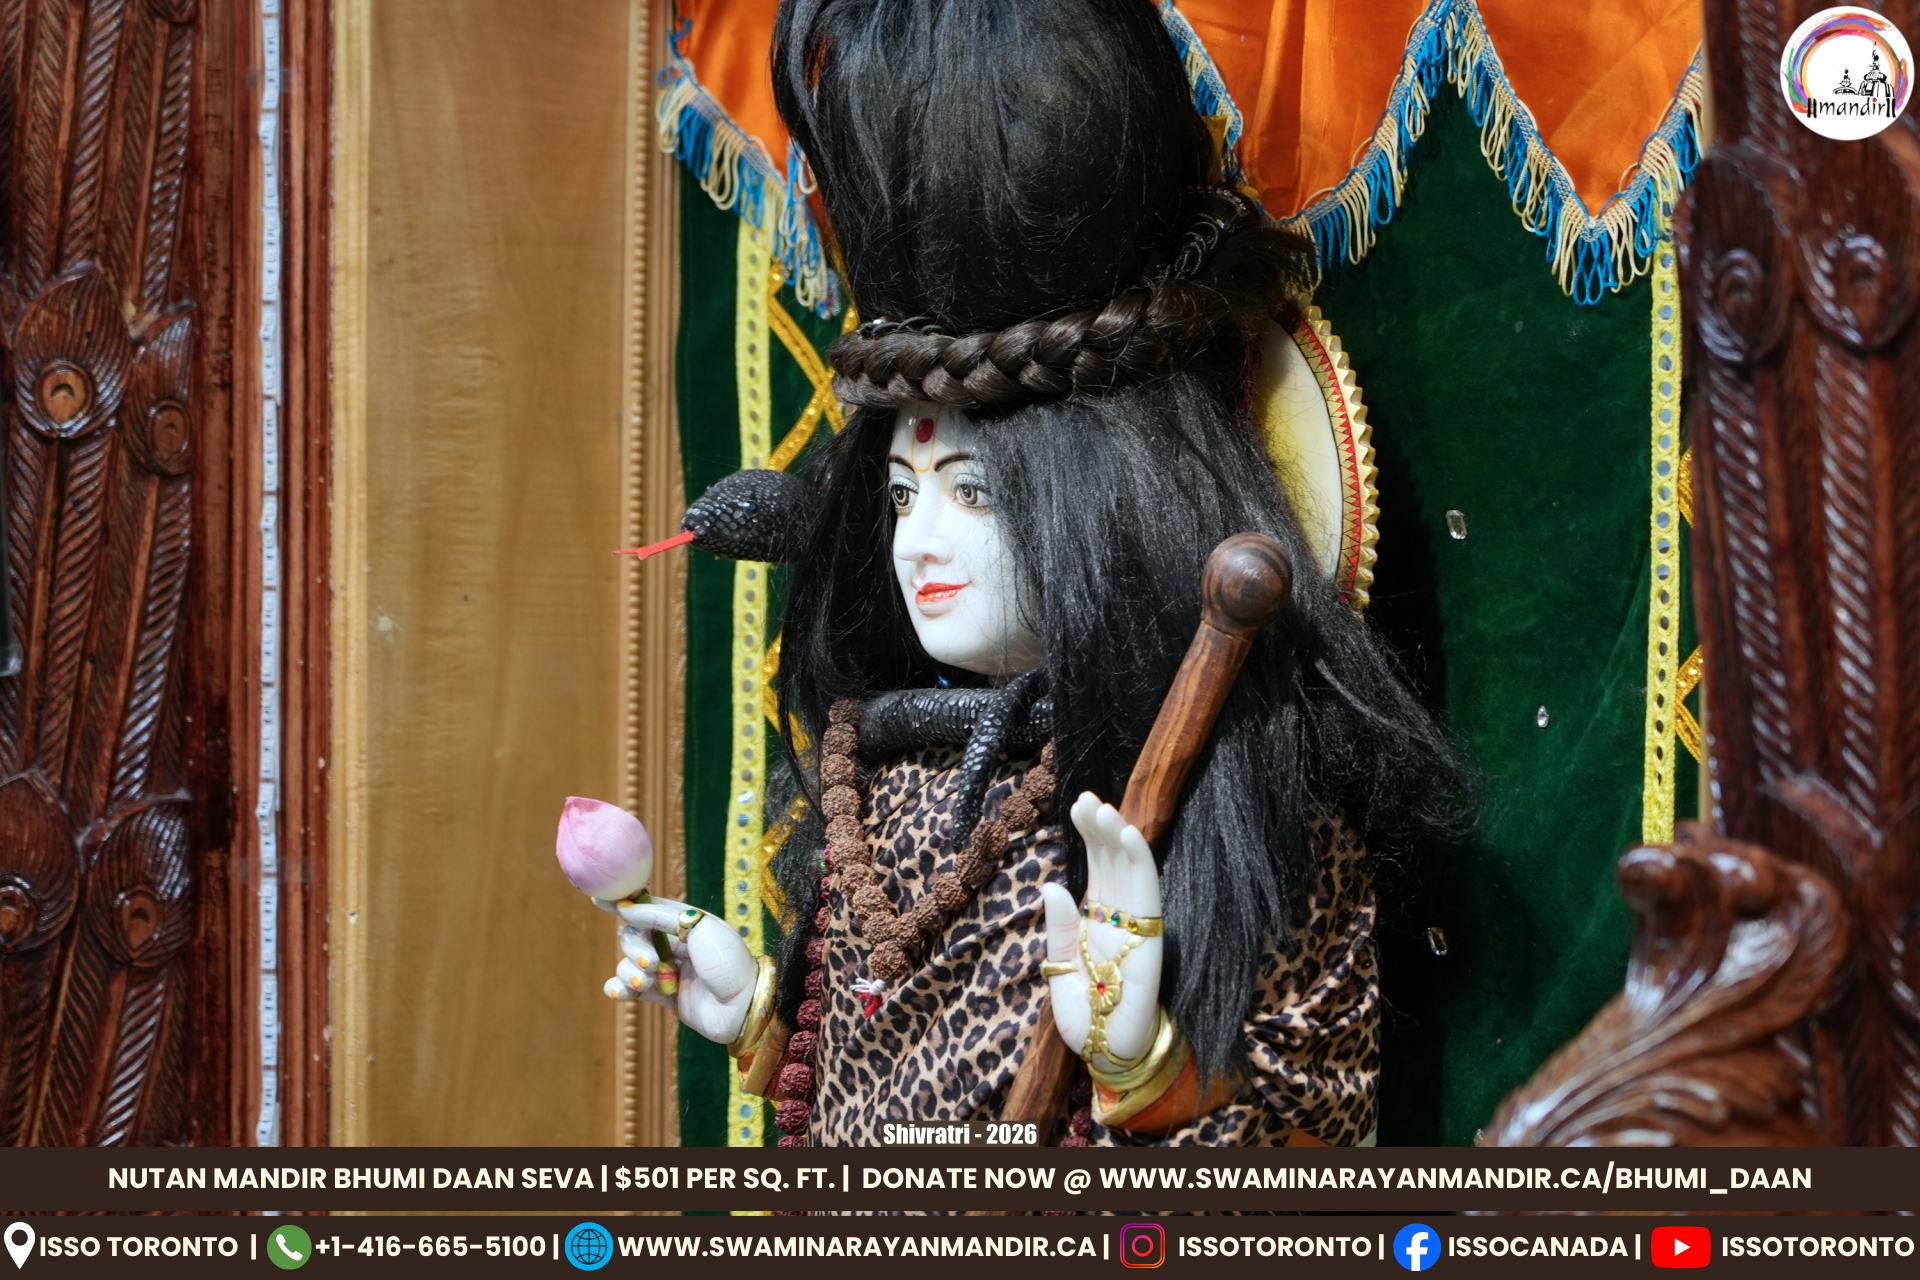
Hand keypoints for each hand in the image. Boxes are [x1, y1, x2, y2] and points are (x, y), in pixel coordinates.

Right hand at [598, 895, 759, 1044]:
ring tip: (648, 981)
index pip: (648, 908)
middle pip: (634, 937)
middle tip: (650, 963)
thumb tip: (625, 910)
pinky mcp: (665, 997)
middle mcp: (676, 944)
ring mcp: (670, 971)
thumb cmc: (727, 962)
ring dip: (631, 971)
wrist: (744, 1007)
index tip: (599, 901)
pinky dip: (622, 989)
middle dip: (635, 947)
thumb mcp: (699, 928)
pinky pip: (633, 989)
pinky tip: (620, 992)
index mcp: (687, 922)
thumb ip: (660, 917)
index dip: (625, 905)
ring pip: (631, 964)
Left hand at [1040, 792, 1163, 1066]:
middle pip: (1112, 862)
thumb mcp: (1059, 969)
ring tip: (1104, 809)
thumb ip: (1059, 929)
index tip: (1077, 805)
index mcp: (1096, 921)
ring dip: (1120, 838)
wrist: (1104, 1054)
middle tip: (1086, 797)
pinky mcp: (1151, 942)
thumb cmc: (1084, 1016)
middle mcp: (1119, 919)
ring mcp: (1136, 928)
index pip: (1096, 867)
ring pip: (1132, 871)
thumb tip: (1052, 885)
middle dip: (1101, 829)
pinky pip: (1149, 896)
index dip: (1089, 836)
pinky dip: (1141, 864)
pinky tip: (1129, 836)